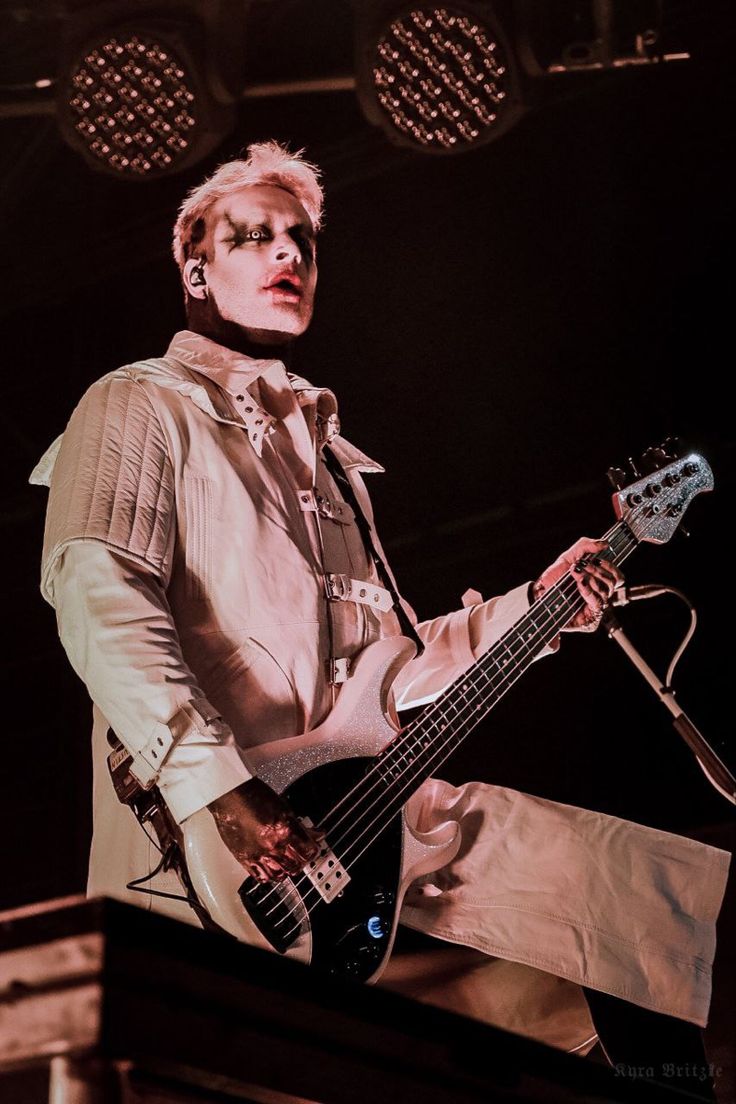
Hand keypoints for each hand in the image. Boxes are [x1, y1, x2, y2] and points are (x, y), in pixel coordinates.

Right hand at [207, 778, 321, 882]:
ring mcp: (258, 854)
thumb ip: (301, 826)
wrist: (230, 795)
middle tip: (302, 853)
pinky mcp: (245, 859)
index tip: (313, 846)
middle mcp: (272, 845)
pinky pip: (261, 877)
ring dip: (287, 870)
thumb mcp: (285, 807)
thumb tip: (316, 834)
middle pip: (297, 865)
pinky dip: (270, 875)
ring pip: (281, 875)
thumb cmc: (254, 795)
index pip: (309, 851)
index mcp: (284, 829)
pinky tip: (272, 868)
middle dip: (302, 860)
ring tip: (288, 862)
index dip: (313, 850)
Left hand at [532, 537, 622, 631]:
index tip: (596, 560)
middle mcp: (600, 596)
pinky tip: (580, 584)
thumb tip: (605, 543)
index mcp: (599, 583)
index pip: (618, 577)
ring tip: (574, 572)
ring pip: (606, 591)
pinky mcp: (590, 620)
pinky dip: (589, 590)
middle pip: (612, 582)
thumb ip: (585, 546)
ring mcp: (595, 608)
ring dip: (591, 578)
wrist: (538, 593)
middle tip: (579, 565)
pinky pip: (597, 603)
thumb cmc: (553, 578)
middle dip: (596, 570)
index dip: (610, 567)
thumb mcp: (568, 557)